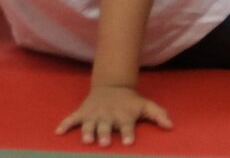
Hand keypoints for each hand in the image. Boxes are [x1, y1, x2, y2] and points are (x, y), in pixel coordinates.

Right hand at [57, 85, 171, 146]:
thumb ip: (158, 114)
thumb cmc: (130, 101)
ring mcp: (94, 114)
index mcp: (124, 115)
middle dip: (104, 134)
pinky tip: (58, 132)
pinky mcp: (83, 112)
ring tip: (87, 140)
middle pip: (106, 126)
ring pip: (89, 123)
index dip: (128, 133)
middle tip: (104, 142)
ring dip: (87, 131)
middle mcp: (108, 115)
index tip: (129, 142)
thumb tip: (171, 125)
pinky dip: (65, 124)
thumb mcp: (146, 105)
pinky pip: (72, 118)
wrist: (111, 86)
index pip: (127, 125)